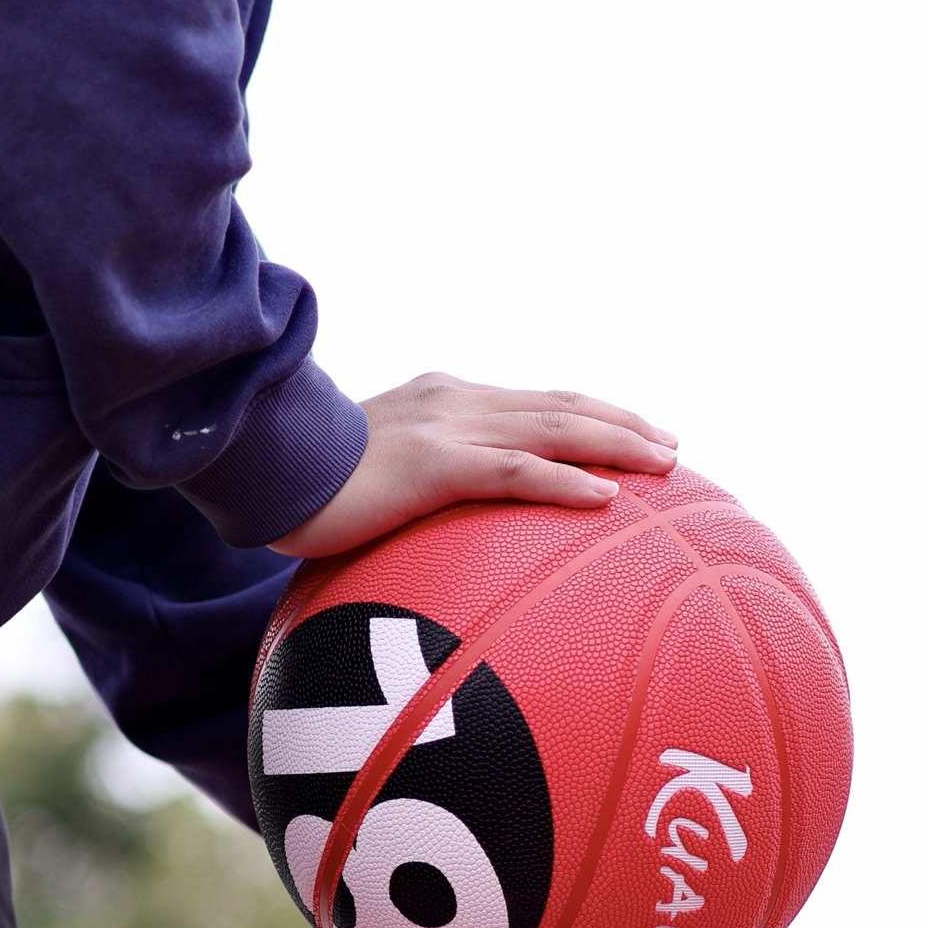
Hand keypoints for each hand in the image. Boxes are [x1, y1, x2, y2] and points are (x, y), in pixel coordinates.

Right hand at [270, 371, 678, 558]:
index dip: (592, 414)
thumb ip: (414, 487)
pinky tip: (607, 499)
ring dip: (617, 444)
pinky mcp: (432, 464)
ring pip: (553, 430)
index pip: (536, 402)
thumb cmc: (304, 485)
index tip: (636, 432)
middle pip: (560, 406)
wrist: (254, 465)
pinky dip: (566, 483)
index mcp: (445, 402)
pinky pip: (515, 472)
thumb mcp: (372, 478)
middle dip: (622, 423)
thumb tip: (436, 525)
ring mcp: (446, 429)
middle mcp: (455, 404)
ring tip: (666, 466)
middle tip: (672, 447)